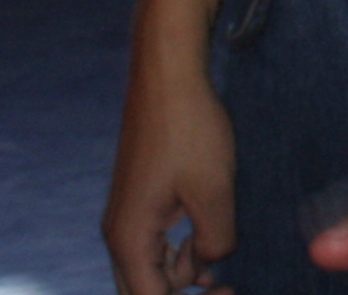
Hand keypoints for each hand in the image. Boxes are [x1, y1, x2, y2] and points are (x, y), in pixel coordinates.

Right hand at [104, 60, 239, 294]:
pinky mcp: (143, 200)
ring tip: (225, 274)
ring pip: (151, 269)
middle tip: (227, 290)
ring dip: (184, 275)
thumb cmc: (189, 128)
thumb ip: (215, 241)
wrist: (169, 74)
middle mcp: (120, 233)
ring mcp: (130, 215)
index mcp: (129, 238)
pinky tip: (210, 249)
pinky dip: (182, 253)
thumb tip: (211, 265)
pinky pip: (158, 244)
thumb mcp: (214, 191)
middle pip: (143, 290)